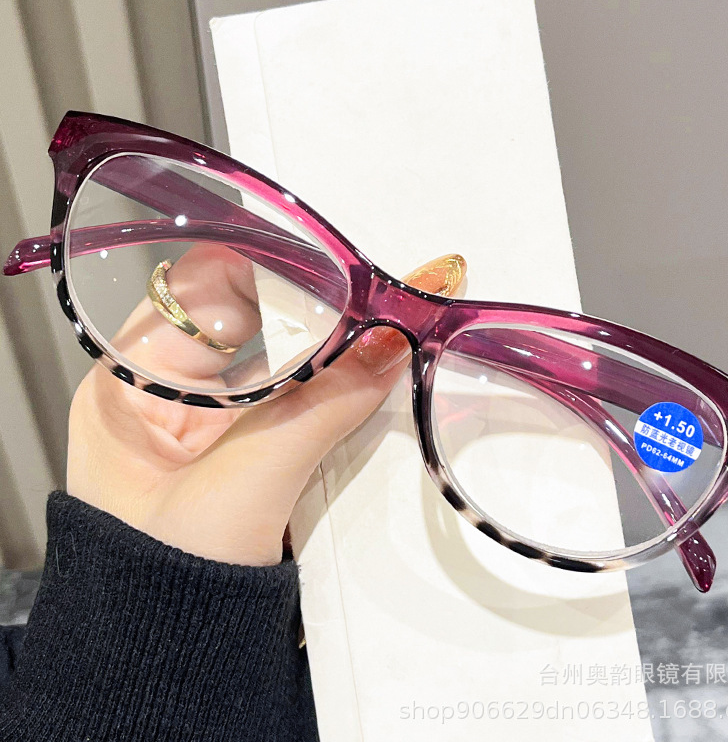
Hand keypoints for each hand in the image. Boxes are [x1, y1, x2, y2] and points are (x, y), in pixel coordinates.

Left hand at [67, 249, 464, 565]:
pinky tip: (370, 388)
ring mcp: (213, 428)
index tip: (335, 272)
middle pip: (249, 323)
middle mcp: (168, 399)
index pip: (196, 292)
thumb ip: (318, 410)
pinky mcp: (251, 455)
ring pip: (281, 366)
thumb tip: (384, 347)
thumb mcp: (241, 486)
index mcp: (130, 388)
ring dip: (331, 358)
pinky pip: (299, 407)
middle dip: (314, 315)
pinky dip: (335, 397)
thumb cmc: (159, 590)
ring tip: (381, 340)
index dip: (265, 272)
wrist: (176, 669)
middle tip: (375, 303)